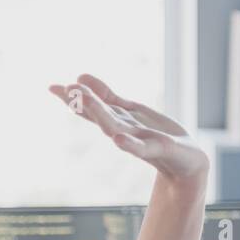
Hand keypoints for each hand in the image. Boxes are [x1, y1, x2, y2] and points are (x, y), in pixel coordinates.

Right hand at [49, 73, 207, 182]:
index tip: (52, 87)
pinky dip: (129, 144)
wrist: (187, 162)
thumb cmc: (158, 136)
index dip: (73, 97)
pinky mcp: (158, 149)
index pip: (92, 105)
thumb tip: (79, 76)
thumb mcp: (130, 110)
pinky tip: (118, 139)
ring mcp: (139, 139)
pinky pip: (141, 147)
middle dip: (83, 103)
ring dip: (100, 114)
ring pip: (115, 126)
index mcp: (117, 118)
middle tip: (66, 89)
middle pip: (100, 114)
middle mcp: (123, 129)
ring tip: (84, 100)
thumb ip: (106, 96)